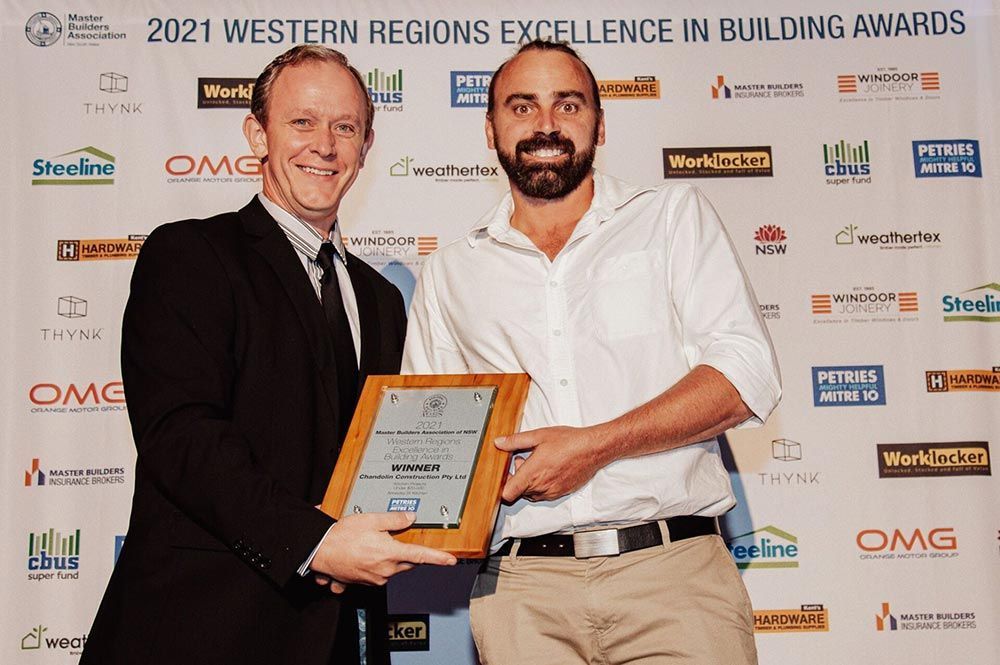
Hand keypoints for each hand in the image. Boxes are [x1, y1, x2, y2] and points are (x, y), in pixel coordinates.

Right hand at [309, 512, 455, 593]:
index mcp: (390, 554)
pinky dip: (375, 564)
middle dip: (406, 551)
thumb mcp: (370, 520)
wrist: (320, 551)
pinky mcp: (365, 582)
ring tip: (371, 544)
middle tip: (393, 538)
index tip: (451, 561)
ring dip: (389, 557)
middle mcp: (385, 569)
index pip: (420, 556)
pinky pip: (378, 573)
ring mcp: (375, 578)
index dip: (438, 558)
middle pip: (407, 562)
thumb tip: (409, 518)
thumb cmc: (342, 537)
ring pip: (393, 567)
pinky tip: (363, 554)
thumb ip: (393, 520)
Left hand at [494, 425, 606, 502]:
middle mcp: (541, 486)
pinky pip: (545, 494)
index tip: (505, 475)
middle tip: (524, 460)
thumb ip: (515, 441)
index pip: (508, 493)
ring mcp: (552, 492)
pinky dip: (542, 485)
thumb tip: (500, 442)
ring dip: (530, 482)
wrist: (592, 449)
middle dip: (517, 478)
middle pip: (519, 492)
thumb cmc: (569, 442)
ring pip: (532, 494)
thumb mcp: (538, 436)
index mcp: (532, 473)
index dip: (502, 486)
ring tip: (538, 463)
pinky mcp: (561, 493)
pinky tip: (548, 469)